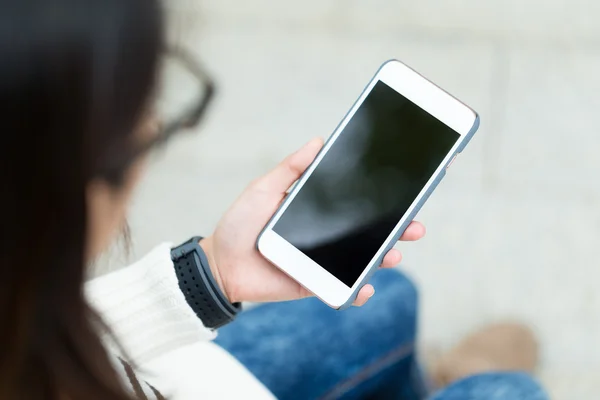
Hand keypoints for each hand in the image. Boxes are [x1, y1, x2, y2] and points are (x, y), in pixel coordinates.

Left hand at [201, 138, 425, 305]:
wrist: (219, 263)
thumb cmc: (240, 223)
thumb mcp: (264, 188)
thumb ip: (291, 168)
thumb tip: (319, 141)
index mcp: (319, 210)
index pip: (357, 202)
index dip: (383, 196)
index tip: (407, 186)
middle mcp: (327, 235)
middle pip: (370, 232)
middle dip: (398, 228)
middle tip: (415, 224)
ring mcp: (324, 261)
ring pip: (364, 260)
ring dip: (385, 257)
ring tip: (394, 253)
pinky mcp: (315, 285)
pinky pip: (342, 290)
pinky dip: (357, 292)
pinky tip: (366, 287)